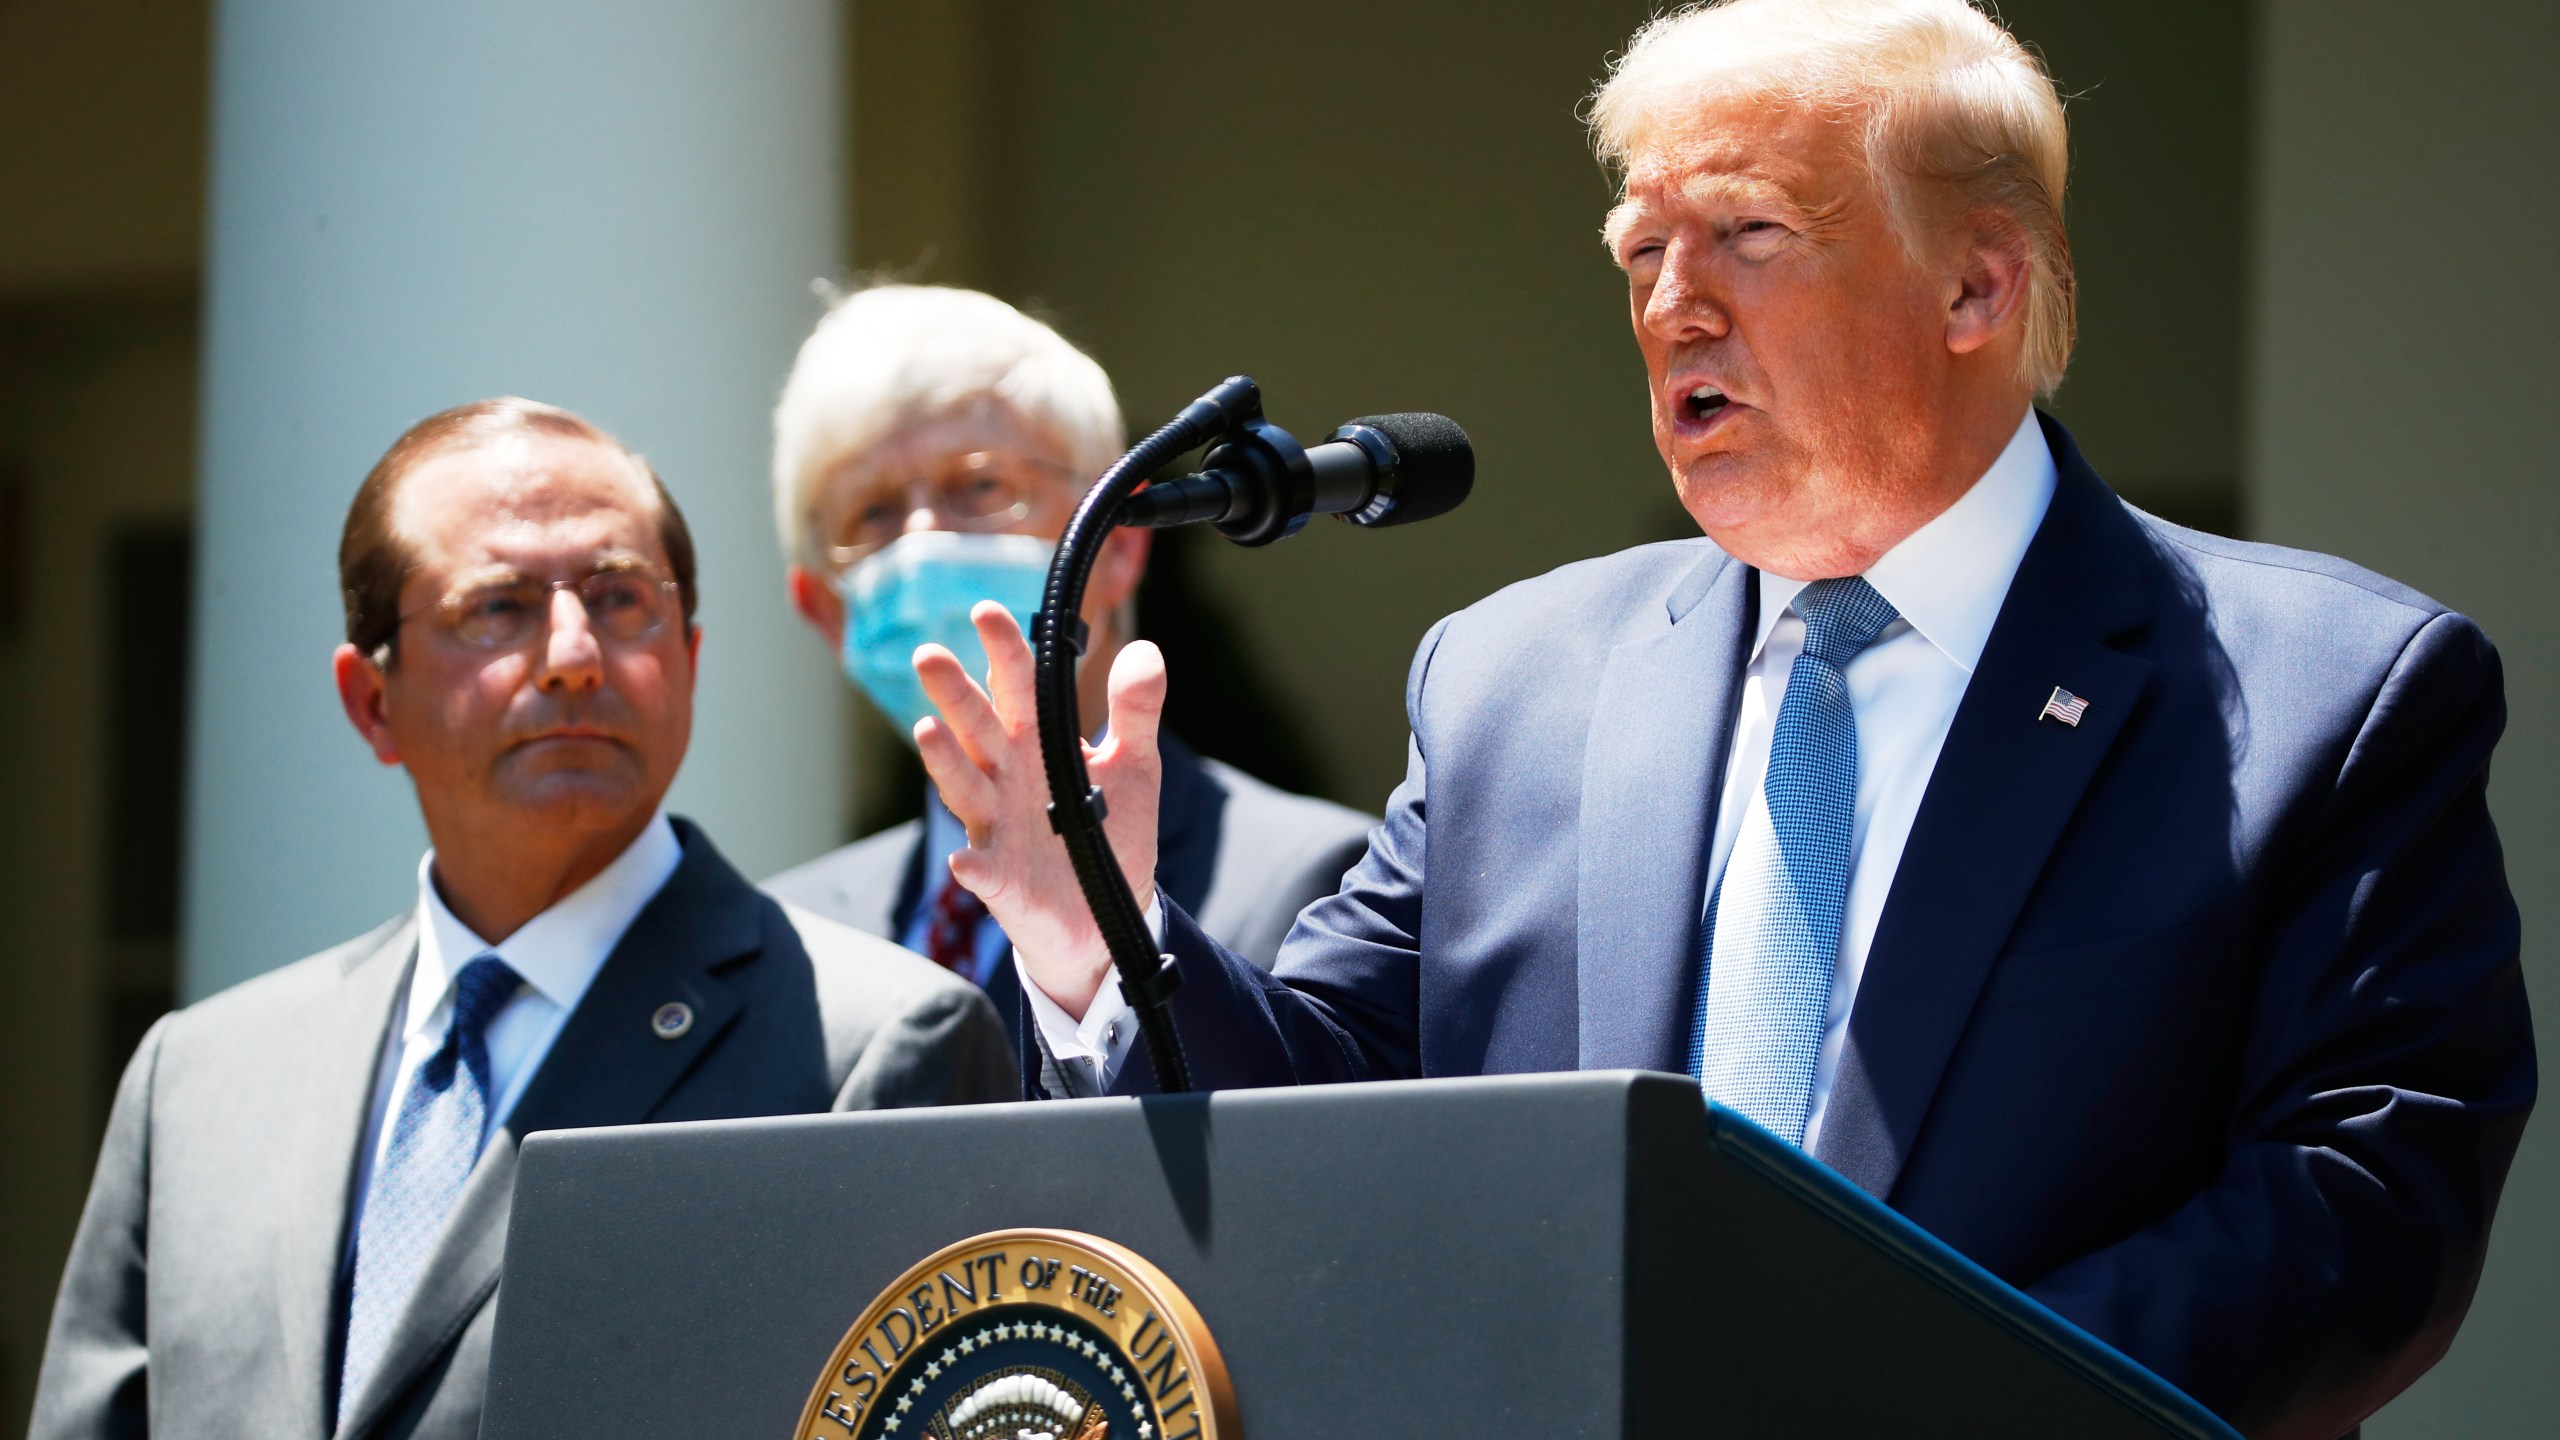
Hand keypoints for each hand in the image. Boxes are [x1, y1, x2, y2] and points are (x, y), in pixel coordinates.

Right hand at [914, 602, 1164, 1017]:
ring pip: (966, 788)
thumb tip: (1146, 649)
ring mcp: (998, 828)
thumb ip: (1134, 710)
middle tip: (929, 654)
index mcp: (1036, 744)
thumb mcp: (1132, 766)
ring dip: (946, 761)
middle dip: (955, 694)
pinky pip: (982, 872)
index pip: (1016, 687)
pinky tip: (965, 859)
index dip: (1003, 651)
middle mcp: (1007, 778)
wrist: (1107, 913)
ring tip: (927, 728)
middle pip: (978, 729)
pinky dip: (973, 867)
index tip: (987, 612)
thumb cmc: (1109, 831)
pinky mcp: (1002, 881)